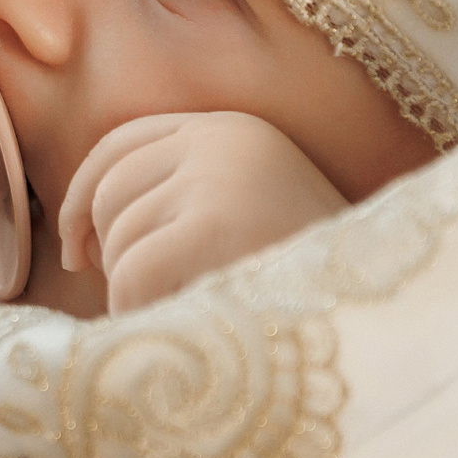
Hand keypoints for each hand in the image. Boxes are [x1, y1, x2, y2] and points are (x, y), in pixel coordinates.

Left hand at [58, 112, 347, 313]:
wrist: (379, 320)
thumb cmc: (302, 286)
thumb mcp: (243, 218)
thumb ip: (179, 201)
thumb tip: (81, 233)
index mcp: (234, 129)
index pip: (122, 143)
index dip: (84, 195)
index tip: (79, 250)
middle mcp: (225, 137)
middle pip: (109, 187)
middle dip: (103, 248)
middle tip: (128, 297)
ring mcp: (220, 176)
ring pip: (118, 236)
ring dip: (132, 292)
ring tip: (188, 314)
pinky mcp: (214, 224)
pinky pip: (131, 273)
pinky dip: (139, 313)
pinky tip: (179, 329)